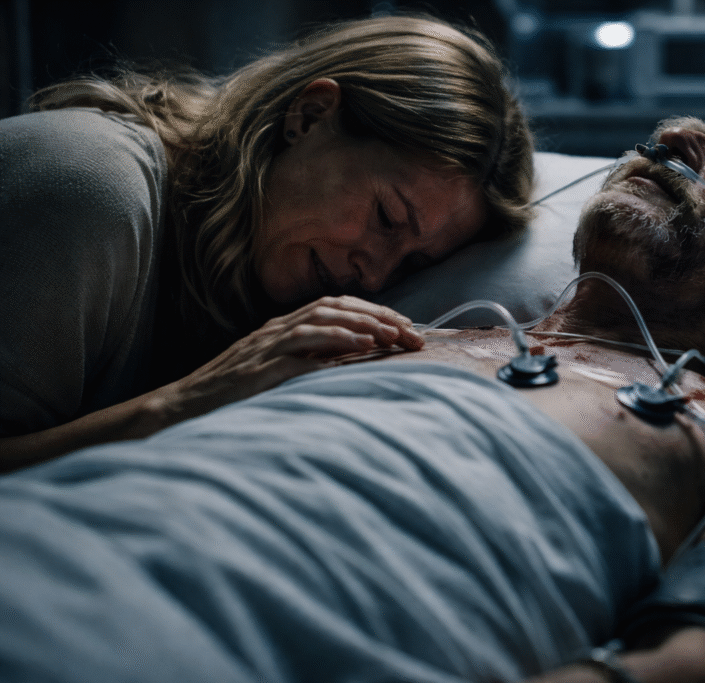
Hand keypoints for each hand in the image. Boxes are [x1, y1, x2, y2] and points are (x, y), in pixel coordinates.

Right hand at [155, 296, 422, 421]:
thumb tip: (350, 366)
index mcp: (282, 328)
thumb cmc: (231, 398)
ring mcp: (267, 345)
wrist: (181, 409)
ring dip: (363, 326)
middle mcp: (277, 329)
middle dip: (378, 316)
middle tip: (413, 333)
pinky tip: (362, 349)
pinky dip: (335, 343)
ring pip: (323, 319)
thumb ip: (306, 364)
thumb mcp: (274, 375)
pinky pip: (302, 347)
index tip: (406, 325)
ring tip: (395, 335)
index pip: (336, 307)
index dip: (373, 312)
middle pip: (336, 307)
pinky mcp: (260, 367)